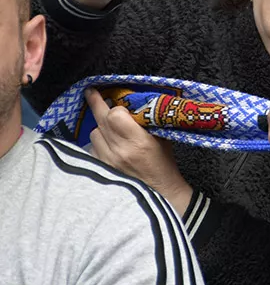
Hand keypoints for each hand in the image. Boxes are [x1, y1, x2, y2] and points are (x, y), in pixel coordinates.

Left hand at [87, 88, 192, 215]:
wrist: (160, 193)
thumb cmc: (164, 164)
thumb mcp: (162, 139)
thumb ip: (147, 122)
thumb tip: (134, 105)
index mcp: (138, 142)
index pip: (115, 115)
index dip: (117, 108)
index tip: (122, 107)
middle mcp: (119, 151)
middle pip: (100, 120)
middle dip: (96, 103)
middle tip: (91, 91)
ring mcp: (107, 161)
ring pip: (94, 133)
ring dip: (100, 128)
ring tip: (110, 129)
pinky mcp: (101, 169)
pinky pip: (92, 148)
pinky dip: (98, 143)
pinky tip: (107, 144)